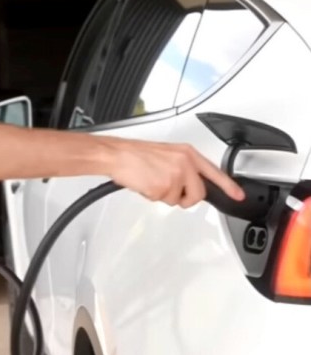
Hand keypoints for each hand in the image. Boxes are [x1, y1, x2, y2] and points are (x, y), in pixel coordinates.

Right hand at [104, 138, 243, 208]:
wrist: (117, 155)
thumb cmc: (135, 154)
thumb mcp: (166, 154)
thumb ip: (183, 167)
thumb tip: (190, 183)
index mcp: (187, 153)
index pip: (214, 172)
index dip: (229, 186)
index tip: (238, 195)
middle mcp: (185, 164)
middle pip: (198, 193)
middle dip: (185, 198)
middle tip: (170, 191)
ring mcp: (175, 176)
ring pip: (178, 199)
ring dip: (164, 195)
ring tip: (151, 181)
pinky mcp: (164, 187)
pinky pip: (163, 201)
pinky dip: (153, 196)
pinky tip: (145, 184)